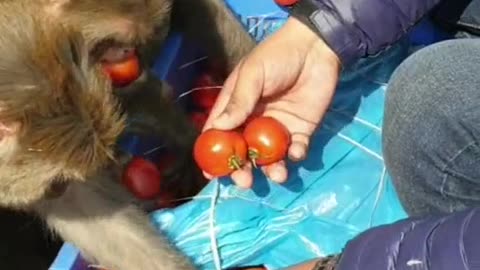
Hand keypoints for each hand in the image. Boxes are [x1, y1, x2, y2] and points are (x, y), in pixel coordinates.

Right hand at [203, 17, 340, 187]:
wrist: (315, 48)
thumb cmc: (277, 56)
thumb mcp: (253, 74)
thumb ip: (238, 101)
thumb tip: (218, 127)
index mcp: (236, 107)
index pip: (220, 134)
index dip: (214, 154)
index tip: (211, 173)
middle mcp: (253, 122)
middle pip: (243, 152)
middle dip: (243, 169)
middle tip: (245, 181)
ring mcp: (277, 129)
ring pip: (269, 157)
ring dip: (270, 169)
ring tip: (277, 174)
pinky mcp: (300, 131)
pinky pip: (295, 150)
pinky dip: (295, 155)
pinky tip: (296, 151)